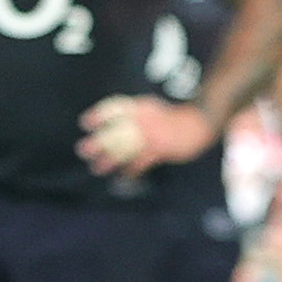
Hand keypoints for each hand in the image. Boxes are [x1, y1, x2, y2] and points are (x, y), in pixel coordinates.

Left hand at [78, 94, 212, 178]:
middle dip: (98, 141)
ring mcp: (152, 134)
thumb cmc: (174, 117)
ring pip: (125, 148)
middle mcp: (143, 119)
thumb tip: (113, 122)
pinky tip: (124, 175)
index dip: (99, 115)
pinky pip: (141, 161)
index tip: (85, 123)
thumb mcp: (153, 108)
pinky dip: (131, 170)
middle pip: (115, 130)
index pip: (115, 108)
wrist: (200, 121)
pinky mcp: (161, 149)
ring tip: (96, 168)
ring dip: (109, 159)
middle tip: (82, 150)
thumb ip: (135, 113)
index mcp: (141, 106)